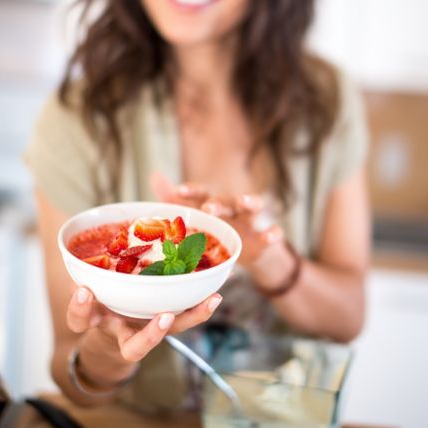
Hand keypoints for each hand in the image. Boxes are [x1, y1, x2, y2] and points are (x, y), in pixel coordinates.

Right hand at [67, 286, 221, 362]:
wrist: (112, 329)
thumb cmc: (99, 303)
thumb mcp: (89, 293)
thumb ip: (85, 278)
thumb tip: (77, 249)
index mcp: (97, 322)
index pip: (81, 321)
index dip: (80, 308)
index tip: (83, 290)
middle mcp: (125, 333)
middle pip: (136, 347)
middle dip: (151, 335)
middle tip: (164, 317)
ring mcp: (149, 329)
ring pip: (172, 333)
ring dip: (192, 317)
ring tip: (211, 300)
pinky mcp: (168, 320)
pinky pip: (186, 315)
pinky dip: (201, 306)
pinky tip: (215, 293)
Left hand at [151, 171, 283, 266]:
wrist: (244, 252)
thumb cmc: (214, 229)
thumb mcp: (192, 217)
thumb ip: (172, 198)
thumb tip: (154, 174)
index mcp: (212, 204)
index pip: (202, 193)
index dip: (191, 191)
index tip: (178, 191)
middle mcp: (232, 209)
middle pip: (226, 200)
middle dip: (218, 203)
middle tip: (208, 207)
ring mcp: (249, 222)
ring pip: (253, 207)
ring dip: (250, 202)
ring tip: (244, 201)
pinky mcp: (263, 239)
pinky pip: (273, 232)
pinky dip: (273, 233)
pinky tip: (271, 236)